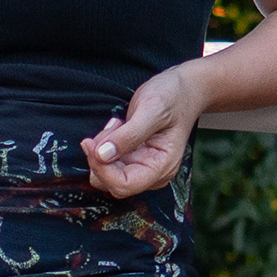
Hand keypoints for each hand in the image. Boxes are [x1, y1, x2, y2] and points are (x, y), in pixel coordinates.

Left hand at [82, 64, 206, 197]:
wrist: (184, 90)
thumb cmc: (173, 97)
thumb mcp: (152, 110)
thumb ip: (129, 135)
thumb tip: (102, 156)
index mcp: (161, 167)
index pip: (123, 185)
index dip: (102, 169)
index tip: (91, 143)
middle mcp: (152, 173)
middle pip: (111, 182)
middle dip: (100, 156)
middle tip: (111, 126)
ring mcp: (141, 166)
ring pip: (105, 172)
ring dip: (101, 149)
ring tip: (116, 123)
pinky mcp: (132, 158)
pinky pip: (108, 161)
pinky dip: (104, 144)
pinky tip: (117, 125)